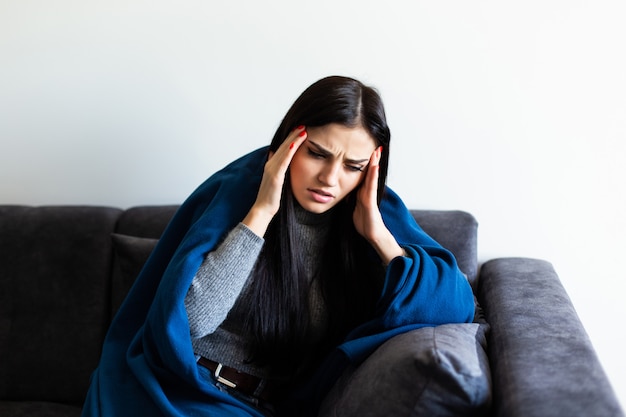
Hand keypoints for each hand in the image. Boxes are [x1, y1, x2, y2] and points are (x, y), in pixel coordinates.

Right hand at [243, 126, 306, 236]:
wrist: (263, 209)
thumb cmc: (271, 197)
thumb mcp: (276, 180)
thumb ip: (278, 169)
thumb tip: (278, 158)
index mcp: (272, 165)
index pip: (283, 148)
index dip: (291, 138)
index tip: (299, 130)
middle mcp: (271, 164)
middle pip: (284, 146)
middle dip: (293, 134)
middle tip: (303, 125)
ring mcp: (272, 170)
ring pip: (284, 150)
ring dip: (293, 139)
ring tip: (303, 130)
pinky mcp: (275, 177)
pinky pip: (283, 161)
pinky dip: (289, 152)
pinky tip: (295, 144)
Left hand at [353, 146, 404, 263]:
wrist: (373, 235)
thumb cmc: (364, 222)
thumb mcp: (354, 206)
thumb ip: (352, 197)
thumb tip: (344, 189)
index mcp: (363, 192)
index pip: (363, 174)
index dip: (365, 163)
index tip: (366, 150)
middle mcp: (368, 192)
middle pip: (370, 172)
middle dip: (372, 159)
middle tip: (375, 145)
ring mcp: (371, 197)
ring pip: (371, 177)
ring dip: (374, 164)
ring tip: (376, 152)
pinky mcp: (371, 204)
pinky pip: (371, 188)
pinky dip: (373, 177)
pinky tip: (374, 168)